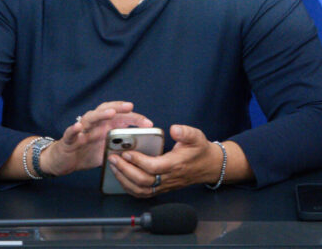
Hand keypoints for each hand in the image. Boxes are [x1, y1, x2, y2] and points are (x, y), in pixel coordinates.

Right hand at [41, 101, 151, 176]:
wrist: (63, 162)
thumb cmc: (86, 153)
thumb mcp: (106, 152)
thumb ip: (119, 149)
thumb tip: (138, 152)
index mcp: (104, 126)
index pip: (121, 117)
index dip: (134, 118)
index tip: (148, 123)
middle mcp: (93, 124)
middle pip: (107, 111)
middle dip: (119, 108)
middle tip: (130, 107)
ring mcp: (81, 130)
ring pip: (90, 118)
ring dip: (100, 114)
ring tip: (110, 113)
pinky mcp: (68, 140)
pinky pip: (70, 133)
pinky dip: (74, 129)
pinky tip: (78, 127)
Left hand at [106, 124, 223, 197]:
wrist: (208, 166)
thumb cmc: (199, 150)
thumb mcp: (196, 136)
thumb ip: (185, 132)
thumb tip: (174, 129)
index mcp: (175, 165)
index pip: (153, 167)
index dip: (138, 161)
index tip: (127, 152)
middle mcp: (168, 178)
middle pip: (143, 180)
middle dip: (125, 170)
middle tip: (113, 158)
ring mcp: (164, 186)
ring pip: (141, 190)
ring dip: (124, 180)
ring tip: (113, 166)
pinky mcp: (161, 189)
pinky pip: (143, 193)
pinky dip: (129, 188)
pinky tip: (121, 177)